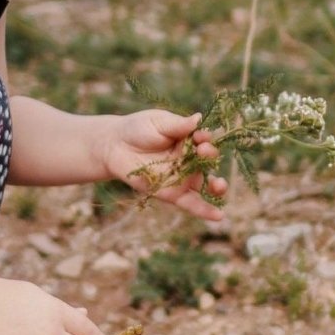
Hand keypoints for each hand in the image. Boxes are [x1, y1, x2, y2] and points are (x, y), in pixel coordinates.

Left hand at [106, 109, 227, 220]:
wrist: (114, 146)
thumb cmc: (137, 129)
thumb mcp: (159, 123)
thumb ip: (178, 125)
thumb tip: (198, 118)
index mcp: (189, 140)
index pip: (205, 140)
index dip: (206, 138)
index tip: (200, 136)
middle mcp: (190, 159)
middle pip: (209, 161)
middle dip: (211, 156)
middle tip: (204, 151)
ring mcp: (183, 177)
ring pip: (206, 185)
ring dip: (218, 187)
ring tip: (221, 186)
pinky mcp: (172, 193)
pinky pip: (191, 203)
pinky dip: (205, 210)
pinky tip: (219, 216)